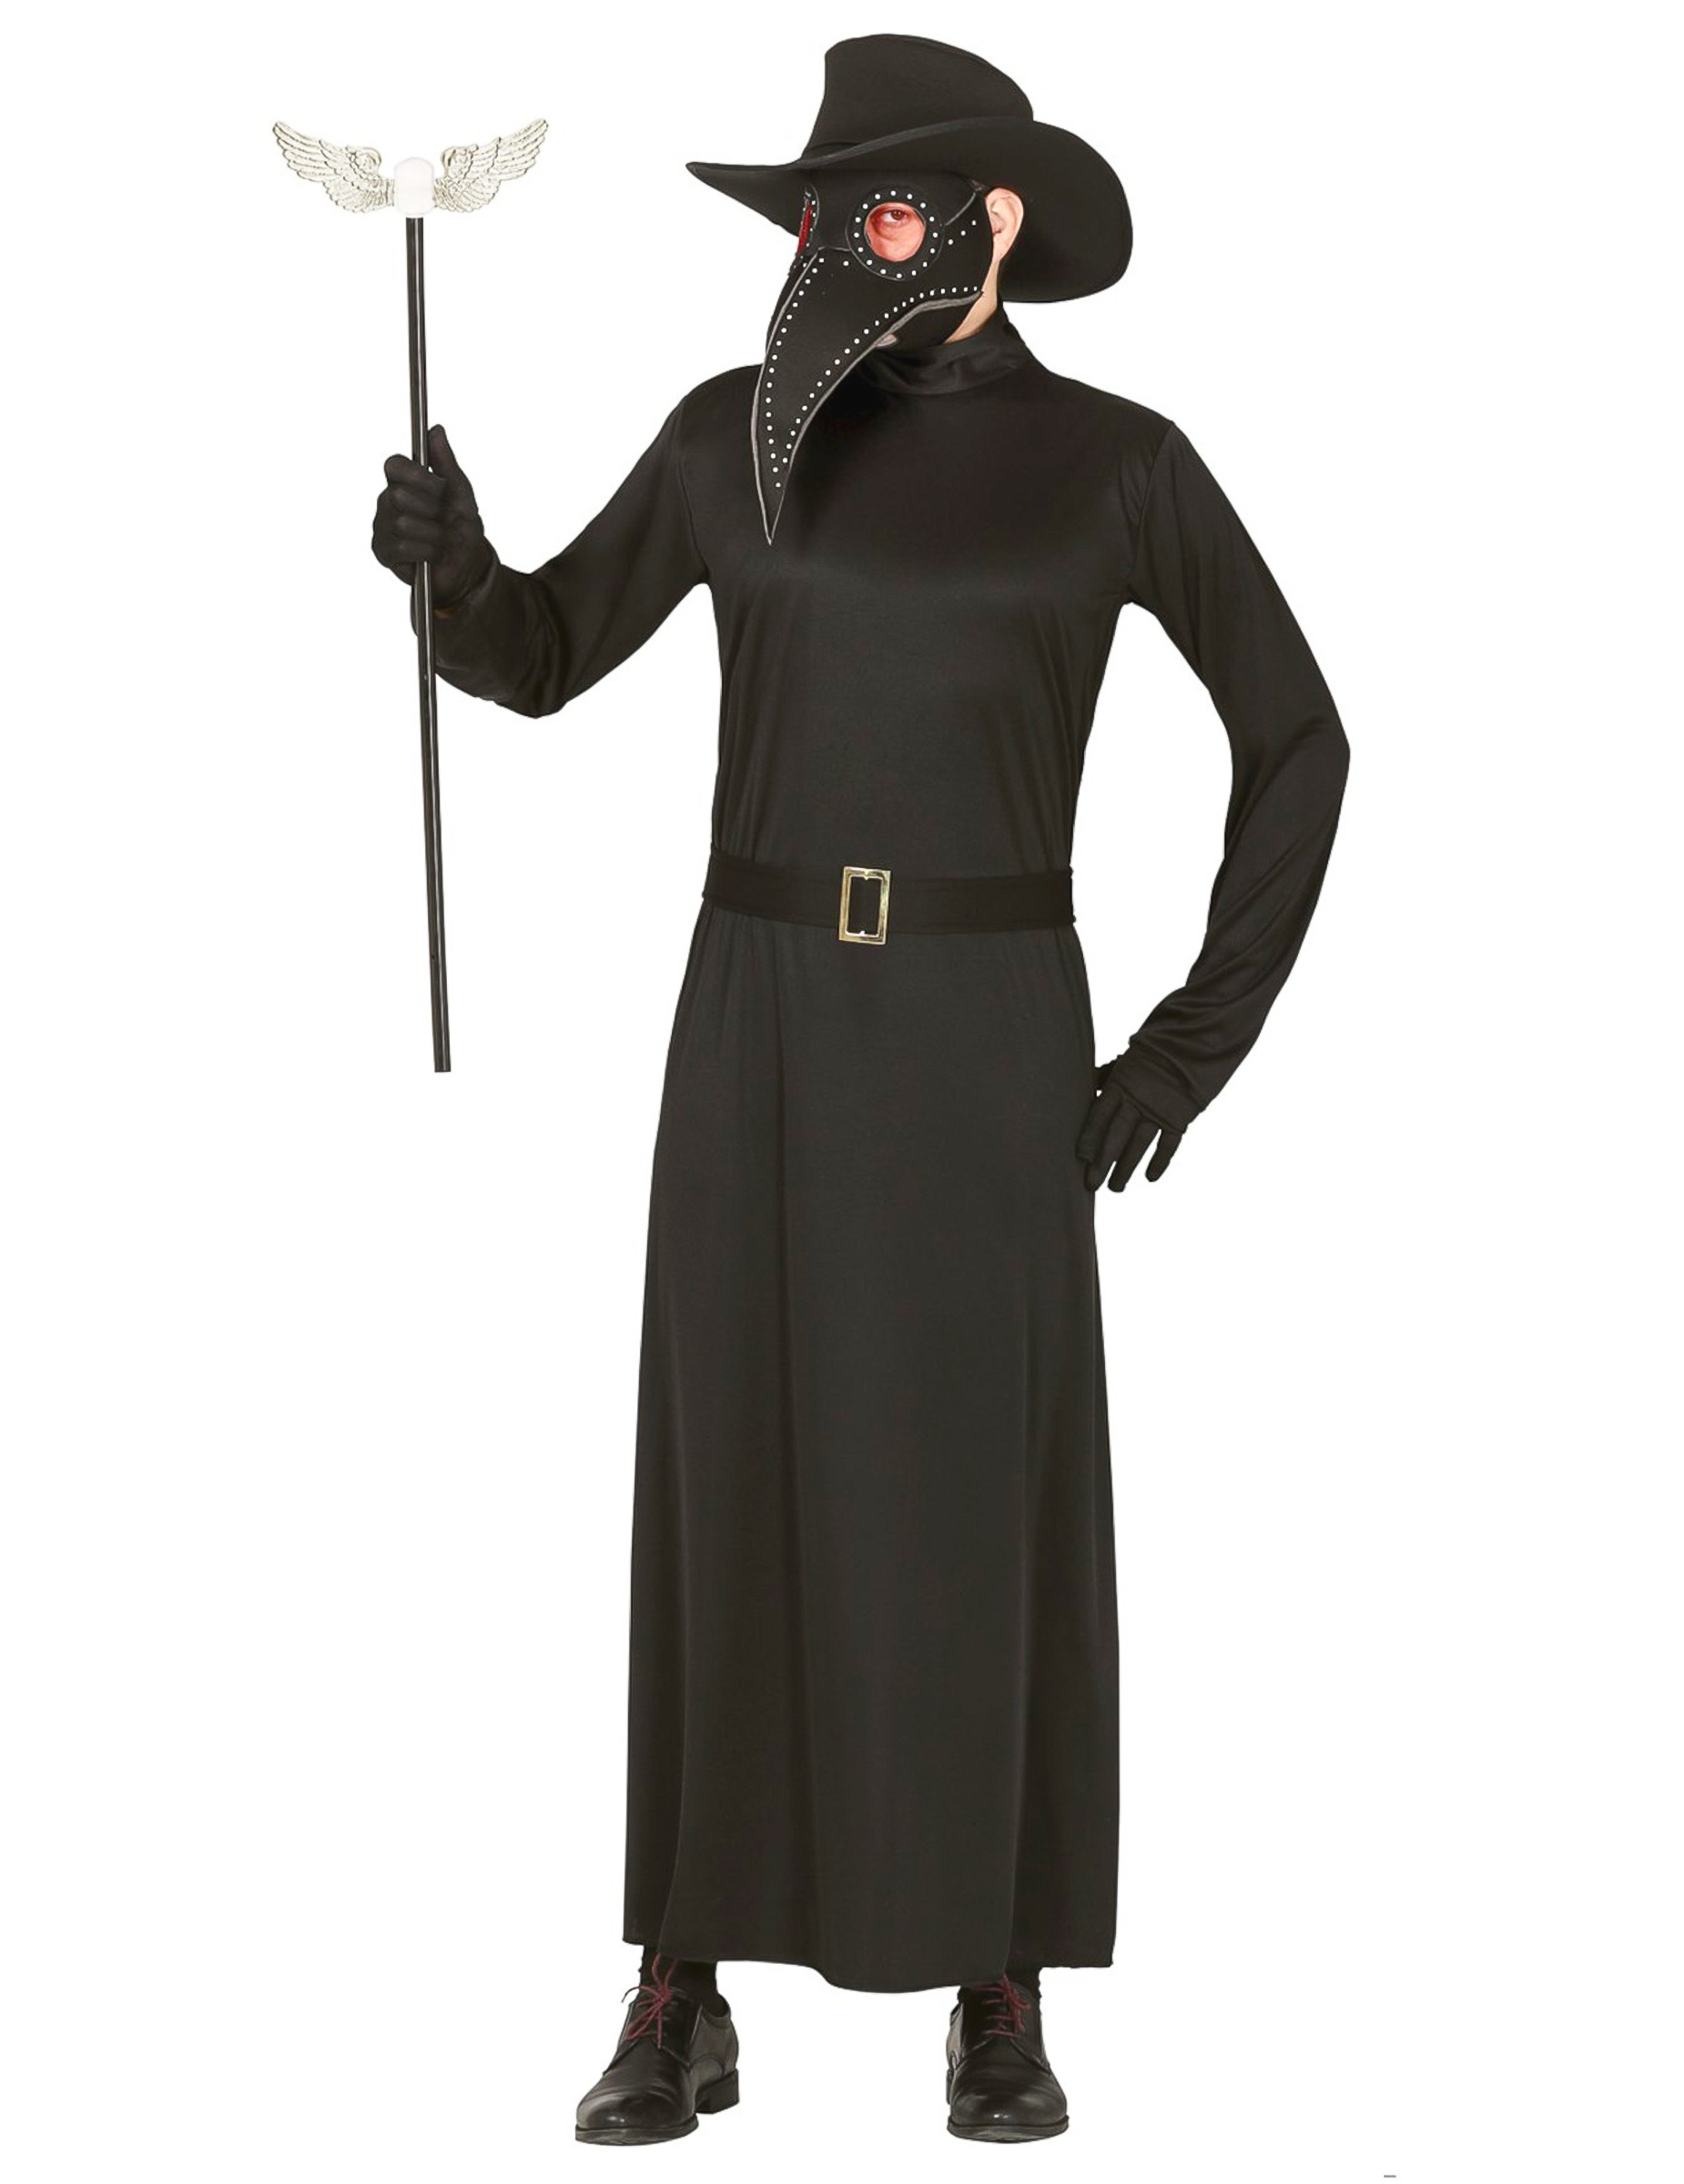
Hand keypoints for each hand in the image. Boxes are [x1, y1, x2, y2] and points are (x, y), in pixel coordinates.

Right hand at [371, 422, 493, 606]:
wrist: (467, 564)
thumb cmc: (460, 525)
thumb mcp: (460, 492)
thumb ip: (446, 462)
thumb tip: (436, 430)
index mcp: (403, 481)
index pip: (394, 464)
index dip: (417, 475)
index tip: (441, 488)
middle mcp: (386, 501)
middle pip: (398, 495)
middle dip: (432, 509)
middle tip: (445, 519)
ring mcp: (382, 527)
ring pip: (403, 523)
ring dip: (435, 534)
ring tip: (443, 540)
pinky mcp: (383, 553)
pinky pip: (403, 548)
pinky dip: (427, 552)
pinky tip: (433, 555)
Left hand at [1075, 1059, 1183, 1192]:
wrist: (1190, 1047)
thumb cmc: (1152, 1055)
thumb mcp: (1125, 1061)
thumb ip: (1105, 1077)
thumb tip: (1085, 1083)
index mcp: (1120, 1086)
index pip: (1100, 1115)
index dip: (1089, 1137)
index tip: (1080, 1157)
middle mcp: (1138, 1101)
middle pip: (1116, 1136)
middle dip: (1103, 1162)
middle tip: (1092, 1184)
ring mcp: (1159, 1111)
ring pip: (1139, 1145)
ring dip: (1127, 1168)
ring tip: (1116, 1188)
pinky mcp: (1179, 1119)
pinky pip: (1168, 1145)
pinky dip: (1160, 1162)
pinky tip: (1150, 1178)